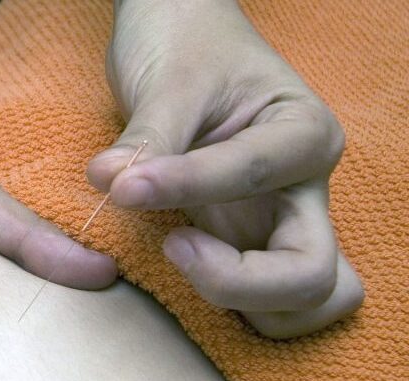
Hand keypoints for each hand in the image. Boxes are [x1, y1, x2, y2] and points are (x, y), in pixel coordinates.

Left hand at [87, 0, 363, 336]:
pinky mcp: (240, 244)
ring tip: (177, 255)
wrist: (179, 35)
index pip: (257, 179)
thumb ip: (148, 138)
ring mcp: (275, 225)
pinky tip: (175, 268)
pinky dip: (226, 303)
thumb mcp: (169, 81)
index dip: (186, 188)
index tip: (122, 185)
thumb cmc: (185, 45)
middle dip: (240, 284)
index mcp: (303, 135)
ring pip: (302, 305)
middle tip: (172, 245)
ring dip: (243, 304)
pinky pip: (256, 302)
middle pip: (310, 278)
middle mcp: (302, 191)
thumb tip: (110, 183)